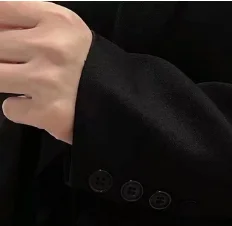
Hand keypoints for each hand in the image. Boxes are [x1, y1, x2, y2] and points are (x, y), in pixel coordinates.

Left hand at [0, 1, 91, 143]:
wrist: (124, 104)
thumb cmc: (90, 66)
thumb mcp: (66, 31)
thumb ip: (27, 24)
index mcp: (56, 20)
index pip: (1, 10)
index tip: (6, 43)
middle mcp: (51, 47)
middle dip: (3, 58)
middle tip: (21, 67)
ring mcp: (47, 82)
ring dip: (6, 81)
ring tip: (26, 85)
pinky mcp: (48, 113)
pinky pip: (10, 108)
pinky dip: (21, 109)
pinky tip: (41, 106)